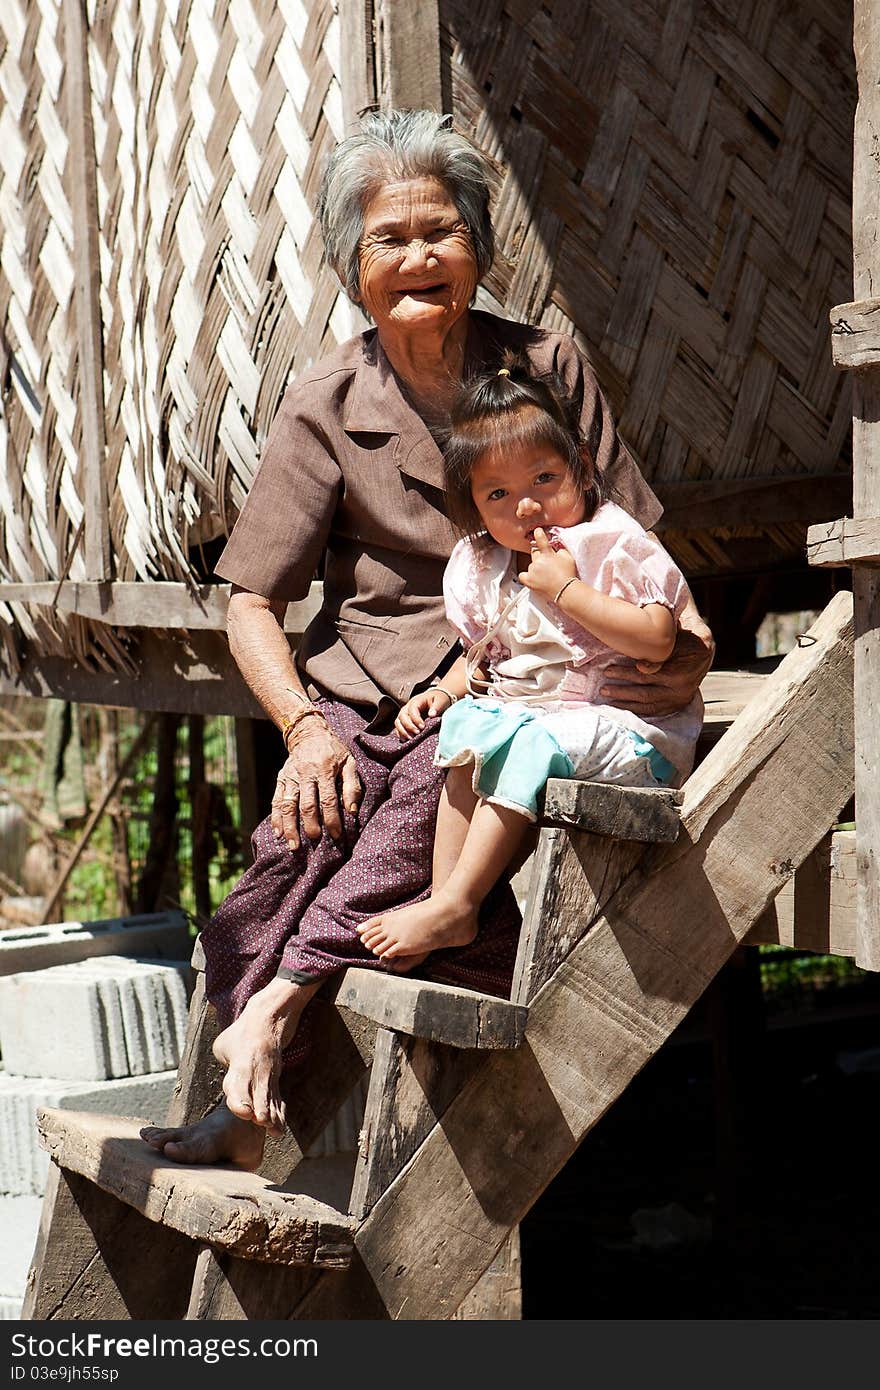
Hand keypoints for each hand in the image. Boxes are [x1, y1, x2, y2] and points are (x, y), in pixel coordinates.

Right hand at [270, 717, 361, 849]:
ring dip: (290, 826)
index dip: (332, 819)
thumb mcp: (349, 762)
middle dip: (310, 825)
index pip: (328, 799)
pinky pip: (276, 800)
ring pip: (288, 805)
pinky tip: (278, 833)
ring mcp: (290, 777)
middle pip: (306, 804)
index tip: (336, 835)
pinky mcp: (281, 779)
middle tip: (315, 841)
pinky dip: (276, 817)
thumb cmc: (333, 751)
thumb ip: (353, 785)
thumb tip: (352, 811)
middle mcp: (305, 774)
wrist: (308, 733)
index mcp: (324, 769)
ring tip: (293, 845)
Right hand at [394, 689, 451, 739]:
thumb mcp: (441, 701)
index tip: (423, 727)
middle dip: (408, 726)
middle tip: (417, 733)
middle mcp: (408, 707)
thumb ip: (437, 707)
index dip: (416, 719)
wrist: (436, 699)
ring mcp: (405, 714)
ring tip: (412, 739)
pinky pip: (398, 728)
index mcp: (416, 701)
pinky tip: (407, 740)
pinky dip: (401, 734)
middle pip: (402, 716)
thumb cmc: (439, 700)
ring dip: (403, 731)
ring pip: (398, 722)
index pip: (412, 709)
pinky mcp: (404, 721)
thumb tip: (432, 715)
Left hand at [517, 527, 575, 599]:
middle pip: (534, 553)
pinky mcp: (528, 580)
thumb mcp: (568, 558)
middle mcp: (538, 561)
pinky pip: (523, 575)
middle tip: (547, 563)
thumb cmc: (568, 575)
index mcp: (548, 554)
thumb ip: (560, 549)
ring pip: (531, 565)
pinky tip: (533, 578)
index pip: (541, 540)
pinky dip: (526, 576)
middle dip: (539, 555)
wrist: (565, 591)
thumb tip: (555, 548)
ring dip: (536, 567)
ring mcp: (532, 571)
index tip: (537, 530)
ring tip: (545, 575)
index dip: (538, 534)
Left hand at [601, 624, 713, 715]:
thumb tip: (638, 658)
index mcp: (679, 672)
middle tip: (603, 686)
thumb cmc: (682, 640)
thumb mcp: (672, 639)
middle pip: (645, 692)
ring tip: (607, 695)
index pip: (648, 675)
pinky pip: (653, 711)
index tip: (608, 670)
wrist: (702, 653)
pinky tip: (620, 707)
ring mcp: (678, 700)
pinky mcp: (675, 706)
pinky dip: (635, 709)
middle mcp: (680, 690)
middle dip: (621, 690)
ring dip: (625, 702)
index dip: (626, 673)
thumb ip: (658, 650)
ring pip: (647, 704)